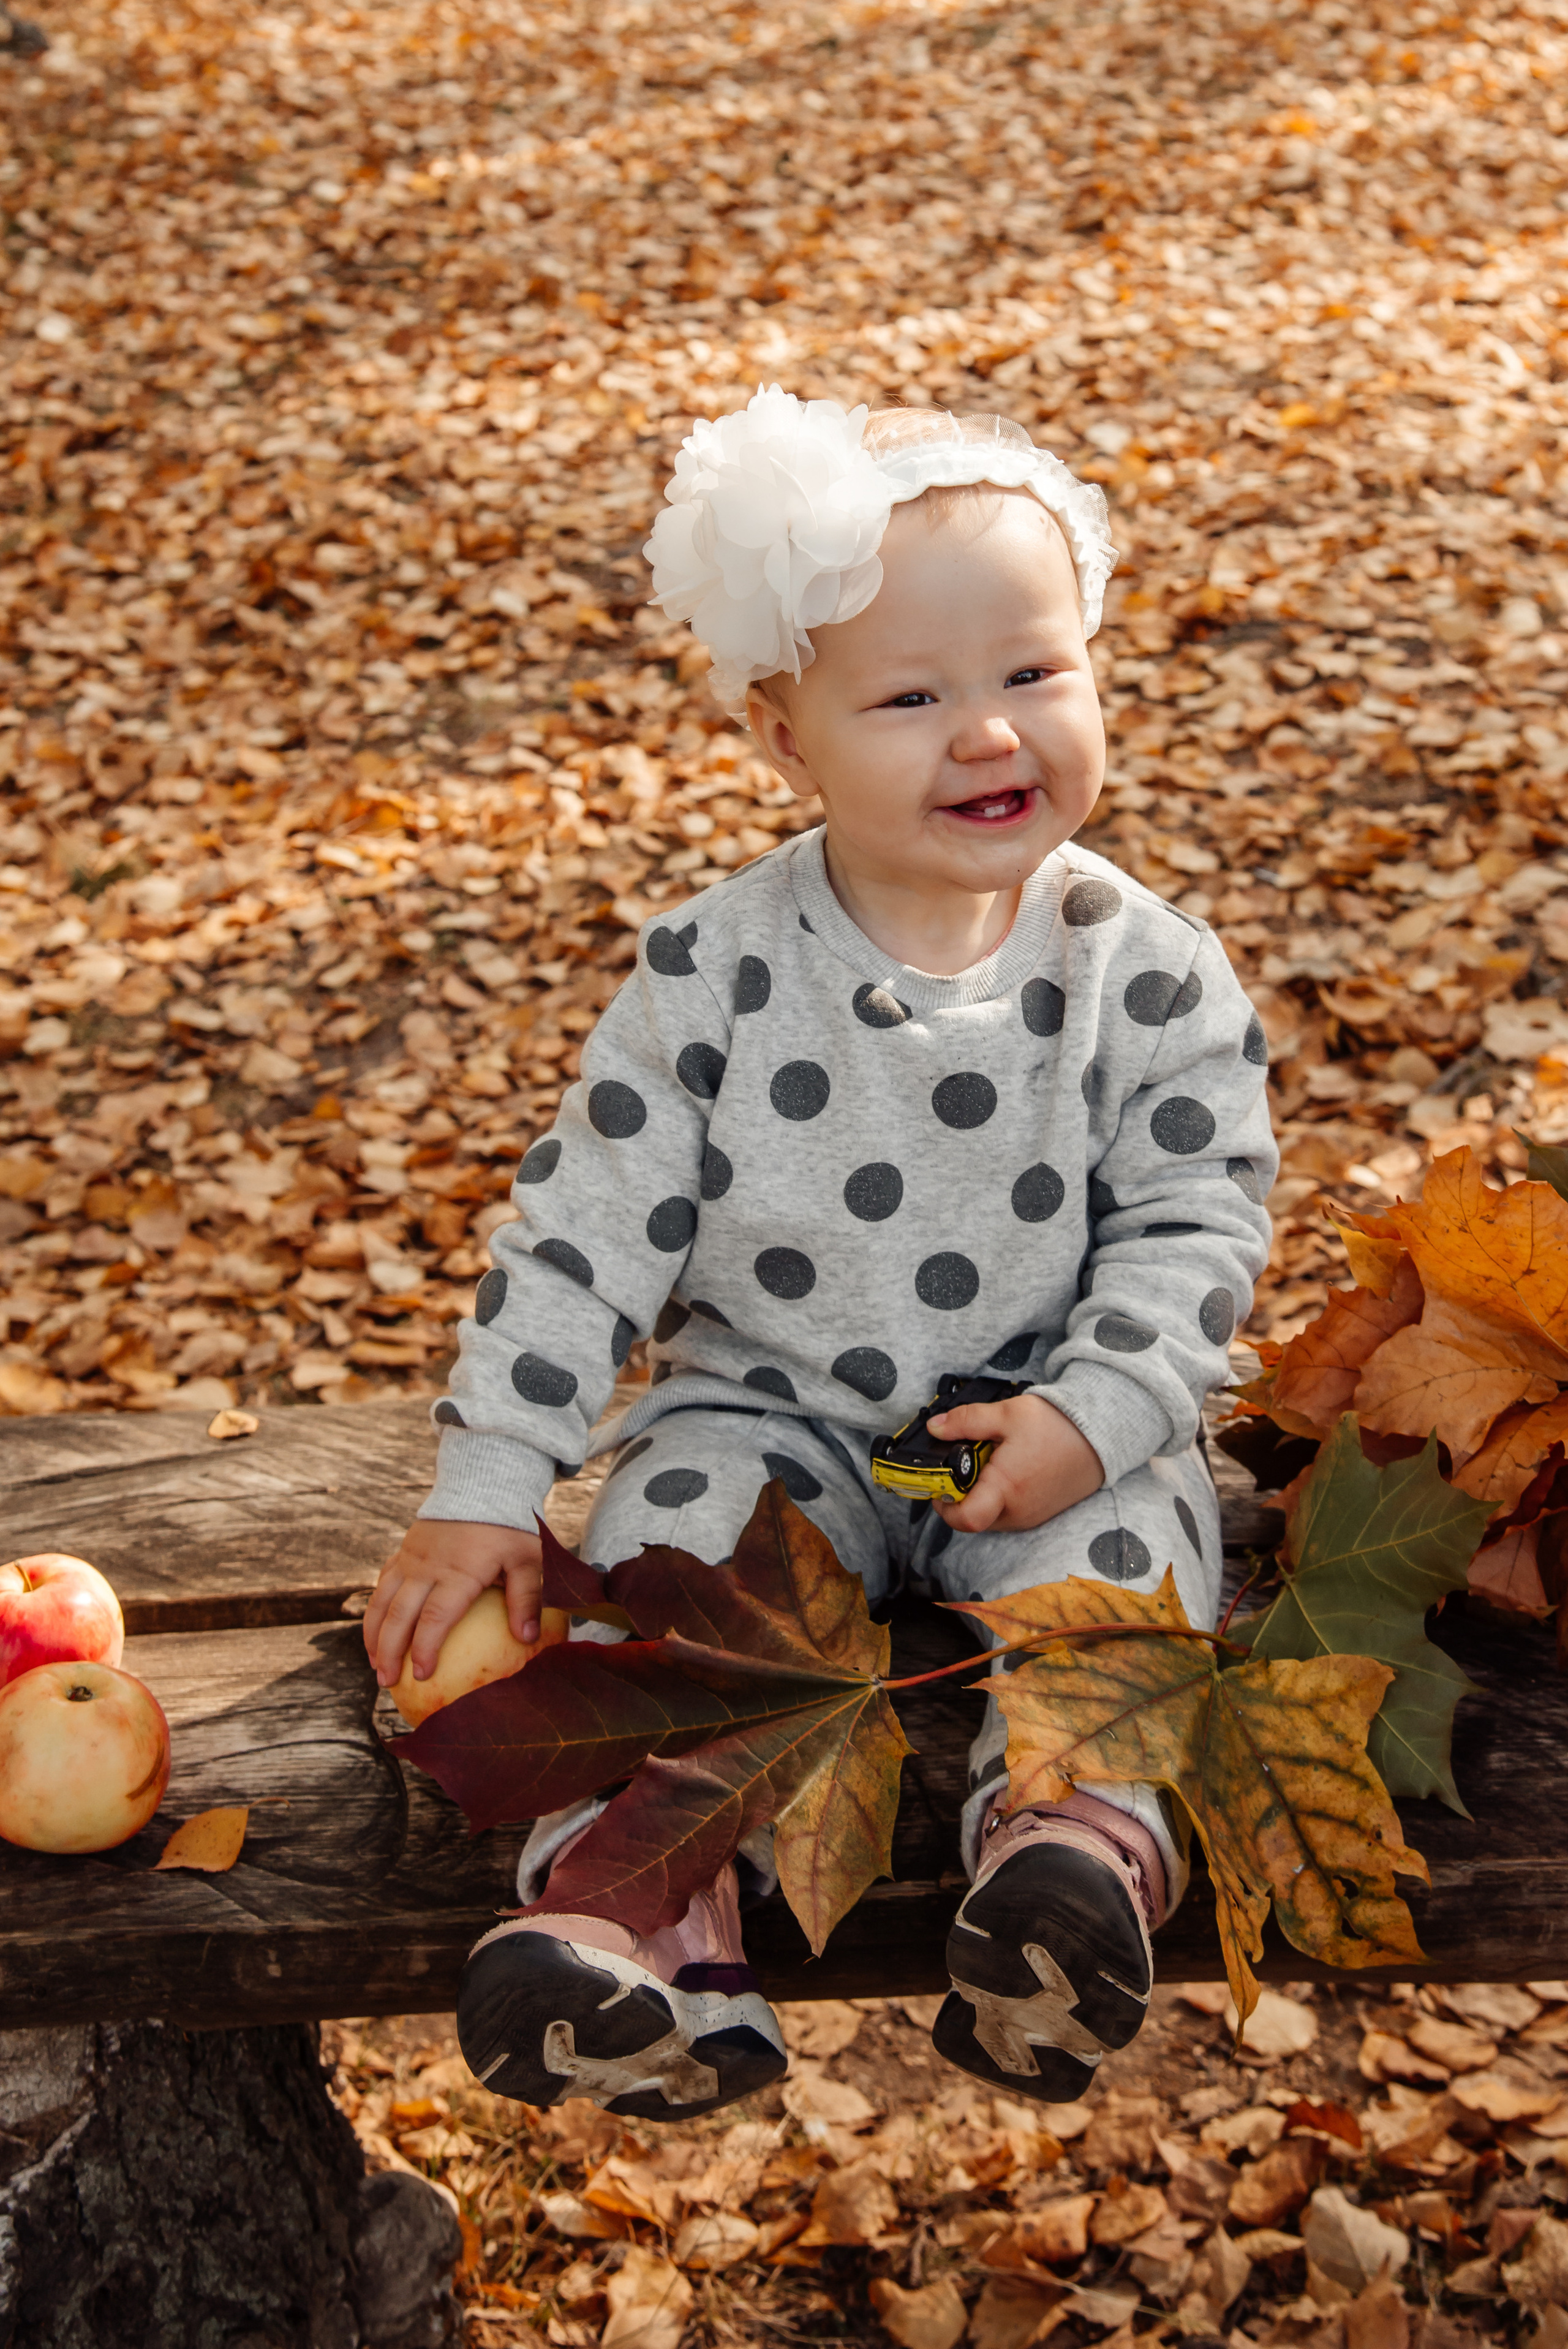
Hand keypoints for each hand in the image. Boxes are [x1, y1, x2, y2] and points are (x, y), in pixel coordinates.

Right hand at [362, 1519, 542, 1687]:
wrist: (483, 1482)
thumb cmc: (510, 1525)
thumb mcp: (528, 1559)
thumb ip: (527, 1598)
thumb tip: (528, 1639)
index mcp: (459, 1572)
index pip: (435, 1617)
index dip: (424, 1648)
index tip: (421, 1675)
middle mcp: (428, 1567)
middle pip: (399, 1615)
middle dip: (389, 1651)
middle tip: (387, 1682)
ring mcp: (412, 1558)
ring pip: (382, 1600)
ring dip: (374, 1634)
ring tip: (375, 1664)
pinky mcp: (405, 1550)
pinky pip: (383, 1582)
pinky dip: (376, 1608)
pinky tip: (376, 1629)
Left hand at [925, 1392, 1103, 1535]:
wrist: (1101, 1434)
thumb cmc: (1057, 1425)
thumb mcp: (1006, 1414)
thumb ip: (966, 1421)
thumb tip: (935, 1428)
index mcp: (1006, 1488)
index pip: (964, 1519)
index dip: (943, 1506)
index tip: (939, 1485)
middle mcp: (1018, 1511)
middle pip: (973, 1517)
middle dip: (962, 1494)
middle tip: (968, 1463)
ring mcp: (1031, 1516)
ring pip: (991, 1516)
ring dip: (983, 1495)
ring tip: (993, 1462)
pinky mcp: (1041, 1514)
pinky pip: (1010, 1513)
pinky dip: (1001, 1497)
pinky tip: (1010, 1469)